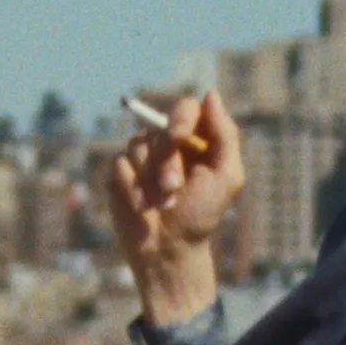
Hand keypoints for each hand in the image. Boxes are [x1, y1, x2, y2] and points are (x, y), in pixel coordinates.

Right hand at [107, 90, 243, 324]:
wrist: (168, 250)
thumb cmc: (201, 215)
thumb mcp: (226, 177)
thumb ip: (225, 135)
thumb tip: (211, 94)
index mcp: (197, 141)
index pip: (186, 109)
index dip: (180, 118)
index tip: (179, 136)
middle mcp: (168, 144)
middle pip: (159, 128)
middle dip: (167, 161)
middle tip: (173, 190)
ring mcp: (142, 158)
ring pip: (137, 145)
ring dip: (149, 178)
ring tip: (160, 205)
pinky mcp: (120, 173)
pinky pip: (119, 163)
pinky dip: (131, 186)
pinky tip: (141, 208)